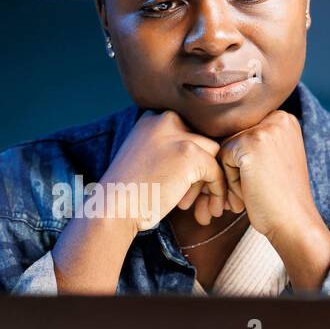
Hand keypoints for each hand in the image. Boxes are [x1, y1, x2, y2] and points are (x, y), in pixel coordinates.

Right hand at [103, 109, 228, 229]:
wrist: (112, 207)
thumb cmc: (126, 192)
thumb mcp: (144, 158)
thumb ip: (167, 149)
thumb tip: (203, 159)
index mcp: (153, 118)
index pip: (187, 132)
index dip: (188, 162)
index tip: (183, 187)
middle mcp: (166, 119)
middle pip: (202, 142)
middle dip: (200, 172)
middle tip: (192, 200)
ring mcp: (180, 135)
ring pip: (212, 155)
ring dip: (208, 182)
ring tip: (197, 207)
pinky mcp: (191, 154)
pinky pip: (216, 172)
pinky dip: (217, 192)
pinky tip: (208, 210)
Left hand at [218, 109, 329, 288]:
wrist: (294, 222)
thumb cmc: (281, 197)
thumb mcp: (275, 159)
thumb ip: (258, 142)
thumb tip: (223, 135)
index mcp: (285, 119)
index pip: (245, 134)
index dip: (247, 163)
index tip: (266, 181)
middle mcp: (278, 117)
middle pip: (234, 140)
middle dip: (239, 170)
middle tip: (259, 190)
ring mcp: (265, 128)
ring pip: (227, 150)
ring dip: (234, 176)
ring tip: (256, 191)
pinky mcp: (250, 143)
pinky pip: (223, 159)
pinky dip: (231, 181)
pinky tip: (250, 192)